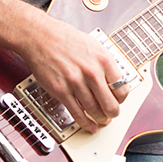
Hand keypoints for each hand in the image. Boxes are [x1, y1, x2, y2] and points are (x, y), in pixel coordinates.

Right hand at [16, 15, 130, 133]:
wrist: (40, 36)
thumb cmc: (64, 38)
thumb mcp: (94, 45)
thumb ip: (104, 64)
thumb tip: (113, 81)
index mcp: (103, 59)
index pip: (122, 89)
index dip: (121, 99)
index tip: (118, 101)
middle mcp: (92, 72)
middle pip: (110, 104)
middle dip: (112, 113)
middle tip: (111, 114)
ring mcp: (76, 83)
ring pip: (95, 111)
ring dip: (100, 120)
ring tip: (101, 120)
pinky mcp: (61, 91)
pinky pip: (77, 113)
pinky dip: (85, 123)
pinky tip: (89, 125)